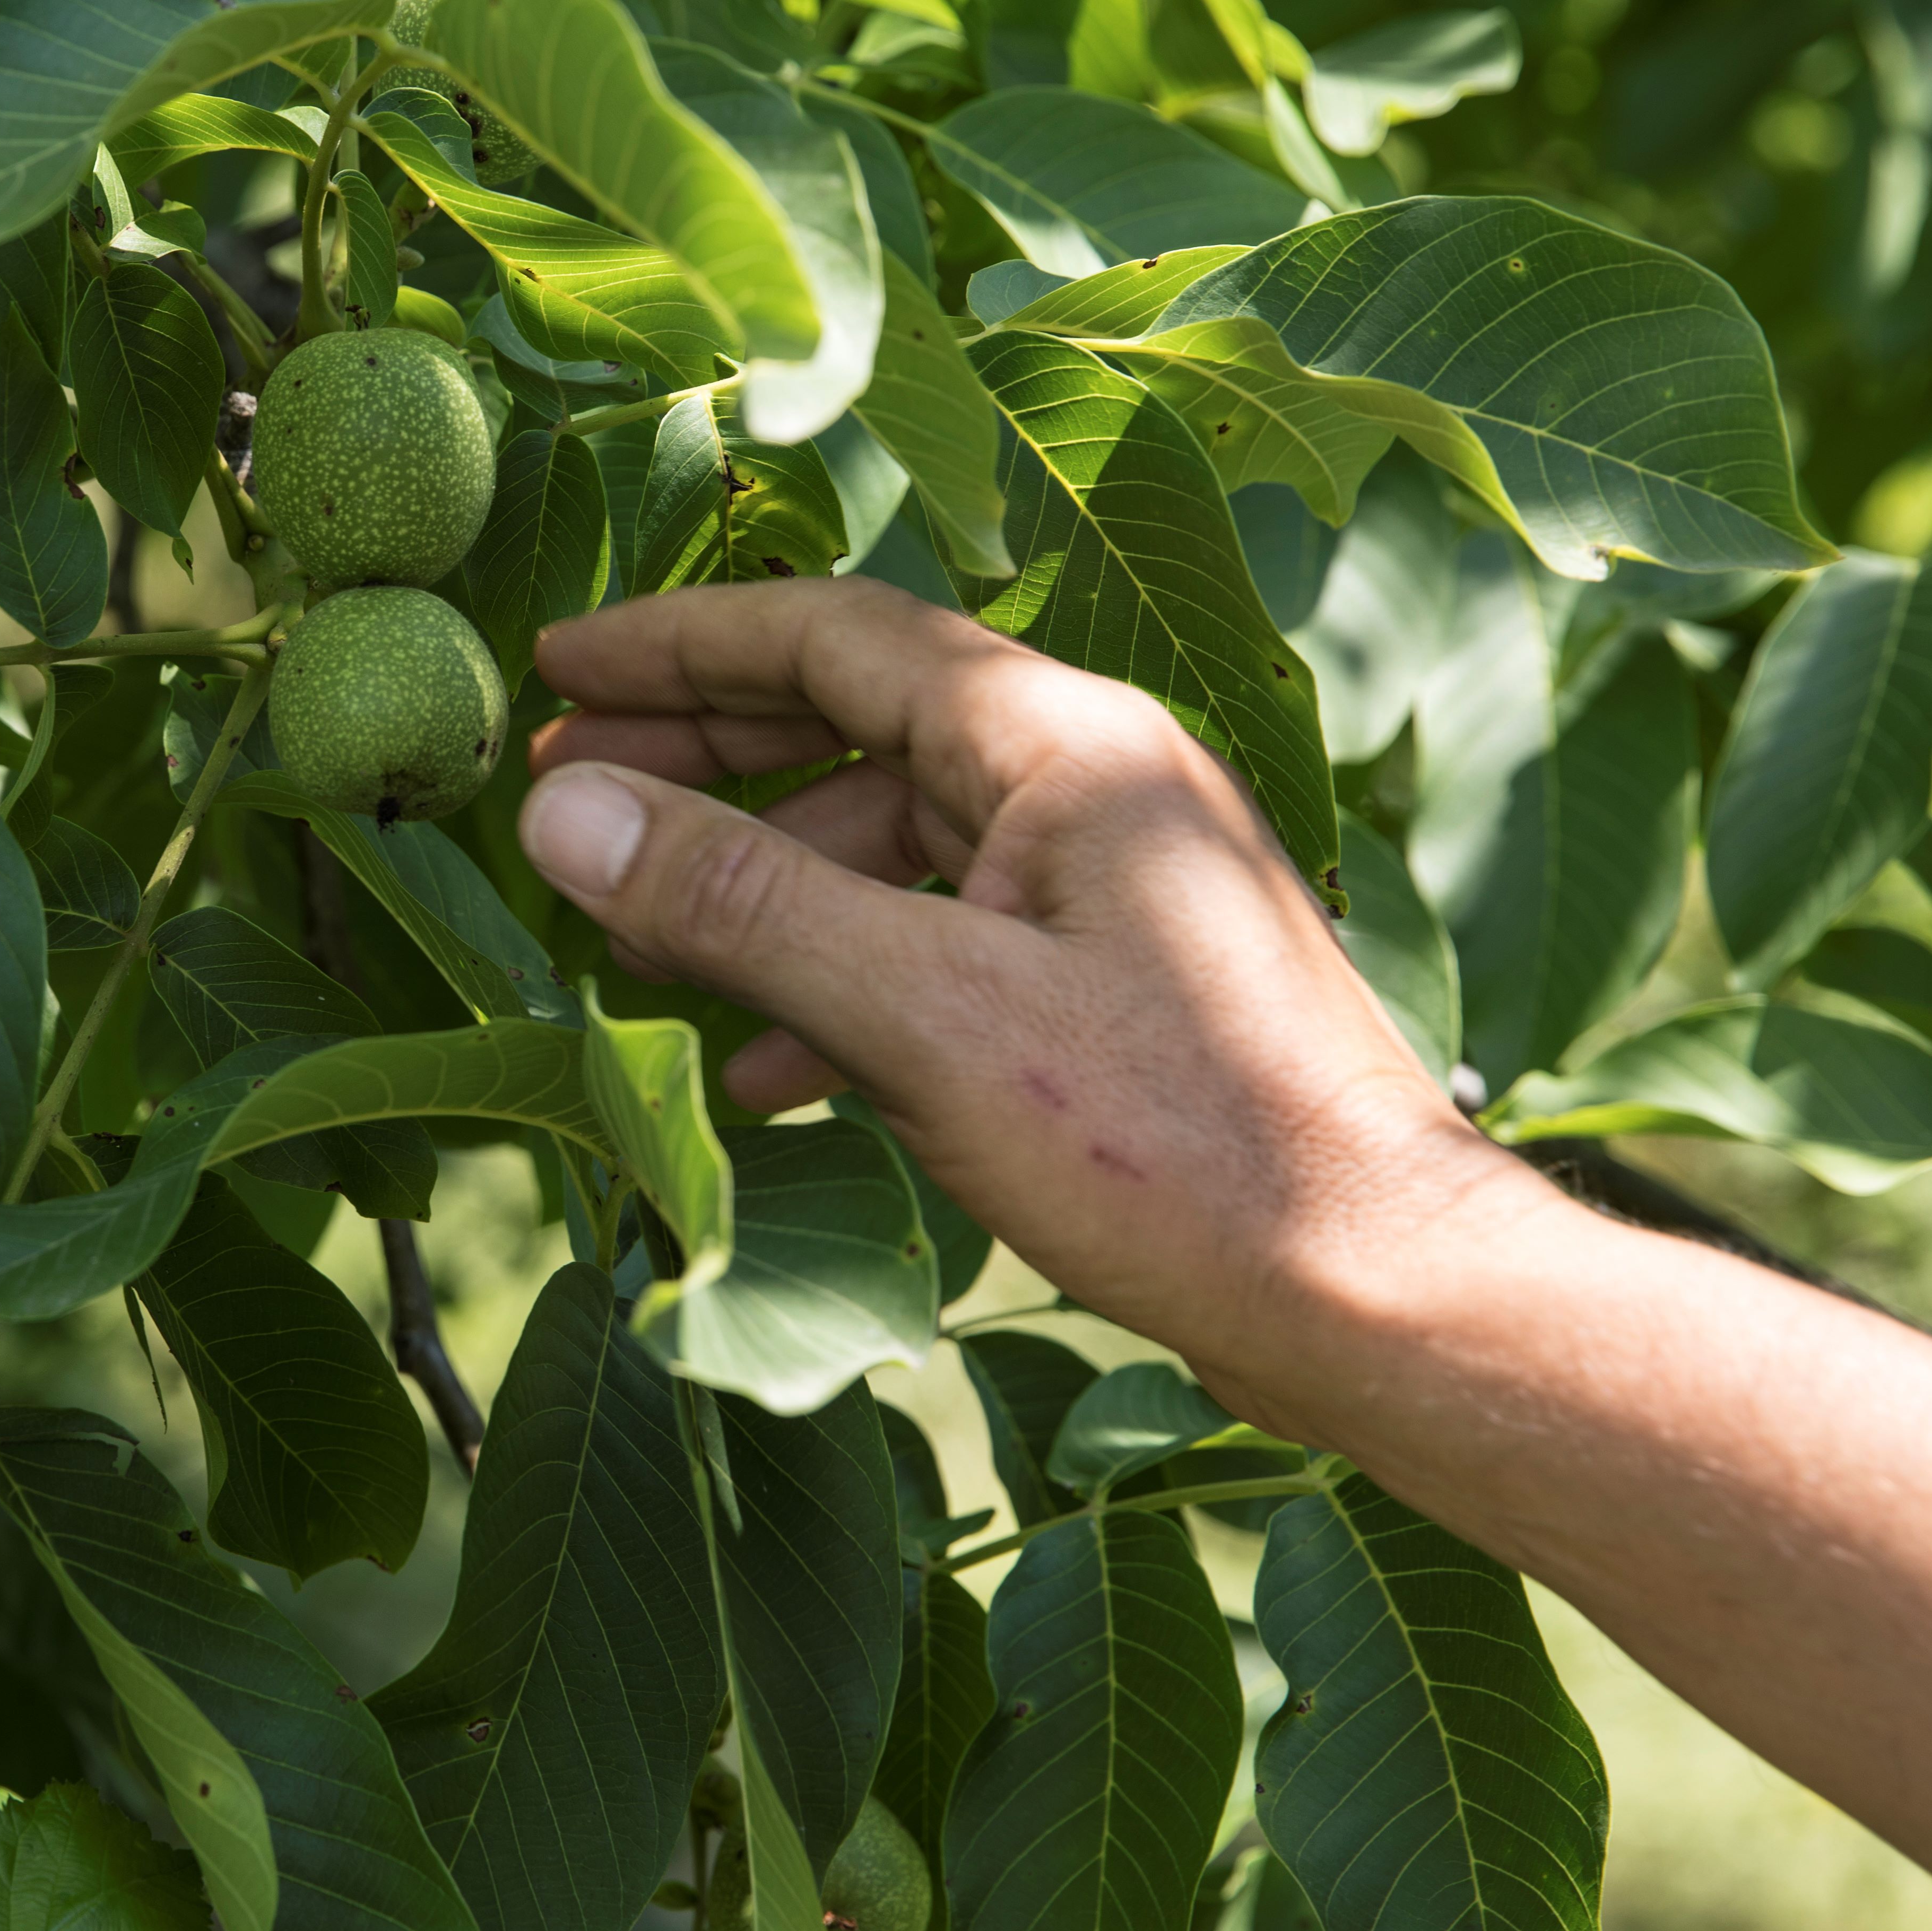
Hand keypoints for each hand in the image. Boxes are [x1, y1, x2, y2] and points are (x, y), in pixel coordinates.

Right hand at [517, 576, 1515, 1442]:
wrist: (1375, 1297)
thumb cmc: (1175, 1151)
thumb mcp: (925, 1016)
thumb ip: (738, 902)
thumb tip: (560, 809)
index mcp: (1065, 744)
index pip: (832, 633)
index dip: (678, 643)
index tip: (556, 661)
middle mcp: (1097, 785)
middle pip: (857, 725)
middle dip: (702, 760)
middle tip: (560, 791)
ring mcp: (1112, 886)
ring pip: (893, 844)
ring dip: (759, 888)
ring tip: (631, 947)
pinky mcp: (1117, 984)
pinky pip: (944, 940)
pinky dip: (841, 981)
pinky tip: (766, 1070)